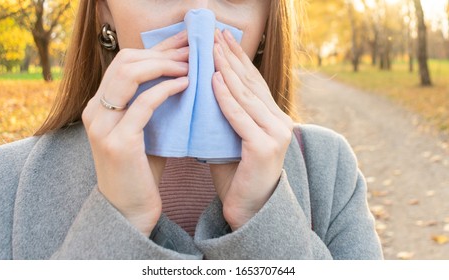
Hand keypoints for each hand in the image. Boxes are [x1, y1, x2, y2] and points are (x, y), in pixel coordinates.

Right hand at [82, 31, 188, 235]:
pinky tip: (185, 85)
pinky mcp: (118, 142)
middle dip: (161, 51)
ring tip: (189, 65)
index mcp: (99, 106)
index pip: (124, 63)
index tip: (182, 43)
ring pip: (129, 74)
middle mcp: (95, 111)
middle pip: (124, 61)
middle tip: (190, 50)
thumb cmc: (140, 172)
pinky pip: (144, 104)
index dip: (155, 49)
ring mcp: (103, 126)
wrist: (128, 211)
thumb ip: (149, 107)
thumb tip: (180, 76)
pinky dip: (166, 89)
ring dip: (163, 65)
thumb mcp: (142, 132)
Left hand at [210, 29, 293, 230]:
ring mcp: (276, 134)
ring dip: (227, 70)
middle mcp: (280, 122)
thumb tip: (208, 90)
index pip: (254, 83)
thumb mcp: (233, 139)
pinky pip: (240, 117)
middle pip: (252, 84)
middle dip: (232, 58)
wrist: (249, 211)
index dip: (239, 60)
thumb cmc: (238, 176)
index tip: (224, 40)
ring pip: (247, 96)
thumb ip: (230, 117)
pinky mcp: (265, 147)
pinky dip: (226, 98)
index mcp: (274, 119)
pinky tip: (215, 80)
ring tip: (212, 50)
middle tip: (216, 35)